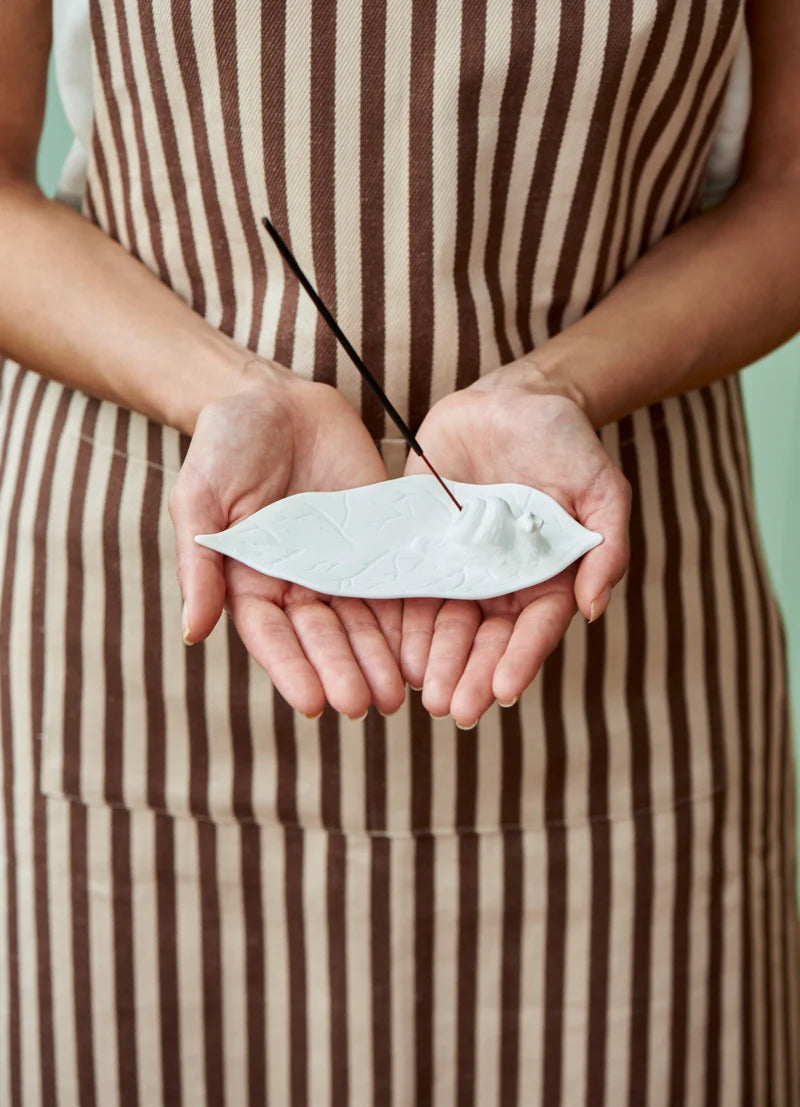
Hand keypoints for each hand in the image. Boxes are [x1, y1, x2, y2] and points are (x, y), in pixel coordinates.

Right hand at [168, 359, 404, 718]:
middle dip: (345, 671)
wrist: (276, 399)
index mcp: (250, 581)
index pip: (272, 636)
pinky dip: (410, 615)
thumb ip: (201, 563)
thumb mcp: (200, 497)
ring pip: (363, 621)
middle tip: (366, 705)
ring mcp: (341, 566)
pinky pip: (396, 582)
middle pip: (323, 636)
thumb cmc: (225, 445)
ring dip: (381, 658)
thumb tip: (193, 632)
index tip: (313, 704)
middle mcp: (298, 583)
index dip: (292, 669)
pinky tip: (427, 645)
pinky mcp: (376, 542)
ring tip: (401, 692)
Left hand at [401, 363, 630, 726]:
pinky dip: (398, 615)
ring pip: (443, 621)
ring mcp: (458, 563)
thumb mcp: (603, 489)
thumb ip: (605, 546)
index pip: (534, 630)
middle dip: (469, 674)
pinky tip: (386, 645)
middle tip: (452, 708)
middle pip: (484, 639)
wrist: (518, 399)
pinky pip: (407, 582)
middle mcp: (499, 581)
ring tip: (420, 690)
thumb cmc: (569, 443)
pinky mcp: (422, 540)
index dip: (519, 661)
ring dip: (432, 659)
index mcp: (545, 577)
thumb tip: (592, 609)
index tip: (502, 692)